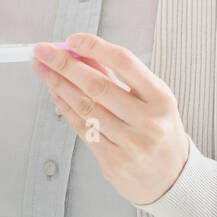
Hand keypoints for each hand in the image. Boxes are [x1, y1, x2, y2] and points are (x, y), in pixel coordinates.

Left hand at [31, 34, 190, 205]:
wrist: (173, 178)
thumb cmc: (161, 131)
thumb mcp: (153, 99)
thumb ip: (120, 77)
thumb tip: (84, 54)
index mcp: (161, 98)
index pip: (126, 63)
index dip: (96, 47)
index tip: (73, 39)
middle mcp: (147, 121)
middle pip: (98, 85)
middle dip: (65, 65)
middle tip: (44, 51)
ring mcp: (130, 143)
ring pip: (86, 107)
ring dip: (59, 85)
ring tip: (43, 69)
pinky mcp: (113, 161)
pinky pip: (82, 129)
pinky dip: (65, 108)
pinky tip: (56, 94)